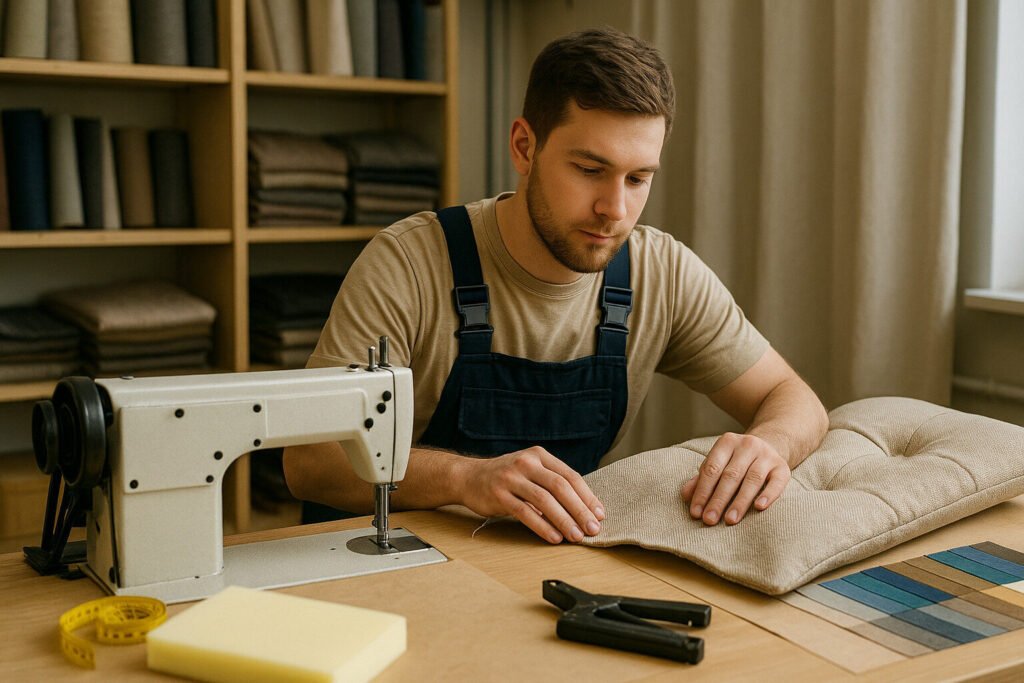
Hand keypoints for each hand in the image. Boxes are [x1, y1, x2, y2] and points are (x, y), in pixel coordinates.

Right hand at [456, 446, 604, 543]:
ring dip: (564, 520)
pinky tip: (554, 537)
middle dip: (580, 509)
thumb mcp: (530, 471)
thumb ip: (551, 484)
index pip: (570, 476)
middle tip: (592, 528)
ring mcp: (511, 478)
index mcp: (539, 455)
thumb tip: (583, 510)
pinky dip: (542, 526)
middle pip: (560, 486)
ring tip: (576, 536)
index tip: (600, 515)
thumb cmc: (505, 478)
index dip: (587, 496)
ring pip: (544, 500)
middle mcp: (526, 463)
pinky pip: (525, 512)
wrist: (468, 477)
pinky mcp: (499, 495)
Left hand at [681, 432, 789, 525]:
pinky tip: (759, 507)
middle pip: (730, 475)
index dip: (702, 491)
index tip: (696, 512)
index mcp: (727, 442)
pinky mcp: (782, 467)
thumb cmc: (737, 461)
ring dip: (740, 502)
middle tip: (709, 520)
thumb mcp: (719, 464)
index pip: (711, 468)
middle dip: (718, 500)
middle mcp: (748, 445)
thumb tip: (685, 496)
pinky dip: (768, 495)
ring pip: (752, 479)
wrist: (770, 446)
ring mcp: (767, 455)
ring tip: (730, 520)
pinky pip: (777, 482)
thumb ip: (702, 479)